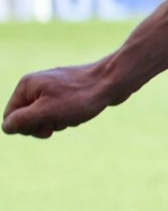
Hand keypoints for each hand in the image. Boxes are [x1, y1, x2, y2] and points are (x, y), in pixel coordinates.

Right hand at [3, 61, 122, 137]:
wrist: (113, 81)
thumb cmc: (80, 97)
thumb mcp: (47, 112)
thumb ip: (23, 120)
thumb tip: (6, 127)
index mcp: (26, 86)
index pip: (11, 116)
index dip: (26, 128)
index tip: (46, 129)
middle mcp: (36, 84)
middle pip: (29, 117)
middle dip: (45, 124)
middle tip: (62, 120)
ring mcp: (53, 87)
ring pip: (47, 116)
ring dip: (60, 121)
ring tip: (75, 113)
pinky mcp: (68, 92)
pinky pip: (62, 111)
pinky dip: (70, 116)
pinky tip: (82, 111)